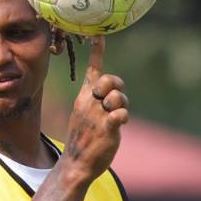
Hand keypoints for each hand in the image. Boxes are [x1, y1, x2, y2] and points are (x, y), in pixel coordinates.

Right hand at [61, 36, 129, 183]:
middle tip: (115, 100)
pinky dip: (123, 117)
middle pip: (109, 80)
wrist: (76, 164)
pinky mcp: (106, 129)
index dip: (97, 53)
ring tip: (116, 117)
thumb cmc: (84, 139)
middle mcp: (89, 103)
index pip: (92, 72)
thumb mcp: (85, 115)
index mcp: (83, 98)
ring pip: (118, 97)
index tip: (99, 36)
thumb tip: (113, 94)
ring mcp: (96, 116)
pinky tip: (119, 124)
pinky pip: (121, 114)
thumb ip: (97, 101)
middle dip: (117, 86)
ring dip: (122, 105)